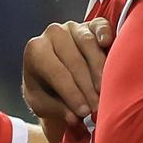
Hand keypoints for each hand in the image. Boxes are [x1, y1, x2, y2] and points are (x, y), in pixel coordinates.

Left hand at [24, 19, 111, 136]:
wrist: (55, 75)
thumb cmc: (47, 90)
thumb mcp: (43, 105)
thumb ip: (57, 109)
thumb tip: (75, 118)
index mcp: (35, 50)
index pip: (56, 72)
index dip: (72, 93)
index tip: (84, 112)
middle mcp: (53, 34)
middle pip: (74, 60)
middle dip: (87, 87)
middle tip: (98, 107)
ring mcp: (73, 27)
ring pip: (88, 44)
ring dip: (99, 69)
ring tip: (106, 90)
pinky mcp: (91, 24)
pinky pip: (100, 26)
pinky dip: (105, 32)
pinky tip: (107, 43)